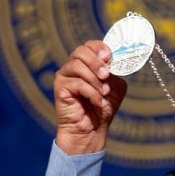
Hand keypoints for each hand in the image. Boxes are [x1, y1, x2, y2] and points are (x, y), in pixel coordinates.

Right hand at [54, 40, 127, 154]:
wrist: (91, 130)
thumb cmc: (102, 107)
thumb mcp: (114, 87)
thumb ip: (114, 72)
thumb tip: (113, 61)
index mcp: (86, 63)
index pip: (88, 45)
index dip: (99, 47)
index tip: (109, 56)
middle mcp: (73, 67)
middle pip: (80, 51)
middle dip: (96, 62)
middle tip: (106, 75)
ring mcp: (64, 76)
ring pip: (77, 65)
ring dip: (94, 79)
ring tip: (104, 92)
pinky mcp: (59, 88)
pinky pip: (77, 83)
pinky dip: (91, 92)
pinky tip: (98, 102)